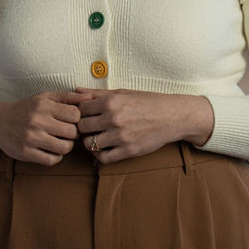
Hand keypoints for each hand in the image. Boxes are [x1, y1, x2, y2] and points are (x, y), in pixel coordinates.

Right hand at [0, 92, 81, 165]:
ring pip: (64, 148)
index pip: (76, 115)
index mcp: (43, 105)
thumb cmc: (26, 109)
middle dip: (73, 134)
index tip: (71, 121)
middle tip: (66, 132)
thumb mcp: (45, 98)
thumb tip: (90, 97)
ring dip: (66, 146)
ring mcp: (31, 138)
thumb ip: (68, 97)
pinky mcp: (26, 153)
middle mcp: (37, 121)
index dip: (77, 119)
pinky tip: (51, 150)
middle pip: (72, 133)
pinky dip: (55, 157)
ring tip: (60, 141)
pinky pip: (52, 160)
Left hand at [66, 88, 214, 163]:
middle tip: (89, 128)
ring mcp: (120, 136)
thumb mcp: (122, 93)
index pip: (80, 110)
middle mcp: (113, 119)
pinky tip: (105, 148)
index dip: (80, 113)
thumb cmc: (146, 102)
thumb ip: (97, 93)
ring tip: (96, 137)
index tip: (86, 115)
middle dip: (82, 128)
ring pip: (89, 144)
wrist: (172, 116)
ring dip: (89, 142)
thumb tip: (76, 90)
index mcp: (110, 102)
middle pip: (81, 127)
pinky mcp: (128, 151)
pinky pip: (103, 158)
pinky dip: (100, 155)